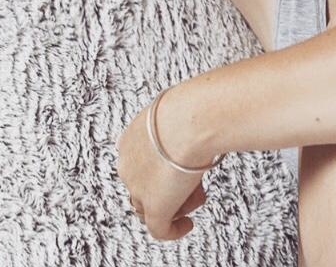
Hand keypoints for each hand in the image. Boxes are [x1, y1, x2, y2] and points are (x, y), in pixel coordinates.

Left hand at [116, 86, 212, 240]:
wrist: (192, 118)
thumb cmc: (192, 105)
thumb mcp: (183, 109)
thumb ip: (185, 120)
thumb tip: (206, 114)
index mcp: (132, 137)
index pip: (139, 160)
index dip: (161, 165)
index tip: (181, 161)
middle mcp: (130, 163)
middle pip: (143, 184)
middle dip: (168, 185)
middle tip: (192, 180)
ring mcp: (139, 187)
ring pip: (150, 206)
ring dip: (174, 204)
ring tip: (196, 196)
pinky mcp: (155, 207)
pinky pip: (161, 229)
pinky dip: (174, 230)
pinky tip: (186, 225)